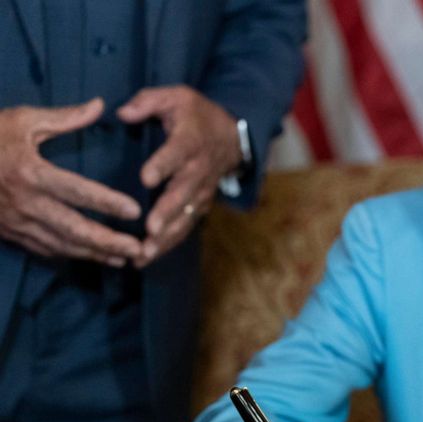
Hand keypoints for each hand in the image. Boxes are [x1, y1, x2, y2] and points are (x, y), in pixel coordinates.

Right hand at [0, 99, 142, 265]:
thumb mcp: (21, 120)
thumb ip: (63, 117)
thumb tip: (98, 104)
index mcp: (30, 172)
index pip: (77, 190)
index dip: (107, 203)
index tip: (135, 211)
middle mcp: (24, 202)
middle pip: (74, 228)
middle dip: (108, 242)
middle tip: (139, 249)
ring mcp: (15, 221)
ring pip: (61, 244)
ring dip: (95, 254)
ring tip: (125, 259)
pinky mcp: (9, 232)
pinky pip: (44, 249)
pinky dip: (71, 255)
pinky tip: (93, 257)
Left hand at [117, 85, 241, 266]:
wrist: (233, 137)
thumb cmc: (197, 115)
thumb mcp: (176, 96)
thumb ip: (148, 101)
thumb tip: (123, 113)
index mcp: (190, 141)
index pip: (176, 154)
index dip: (162, 166)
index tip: (146, 178)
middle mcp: (198, 170)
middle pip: (183, 194)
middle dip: (167, 213)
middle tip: (150, 230)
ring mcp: (201, 191)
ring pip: (185, 217)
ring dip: (166, 237)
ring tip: (144, 254)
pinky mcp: (200, 205)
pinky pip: (185, 226)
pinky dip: (168, 243)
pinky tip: (147, 257)